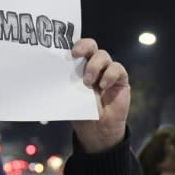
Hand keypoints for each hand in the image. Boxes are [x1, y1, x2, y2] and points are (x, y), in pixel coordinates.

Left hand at [70, 38, 129, 152]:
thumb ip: (66, 82)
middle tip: (76, 54)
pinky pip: (117, 68)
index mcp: (79, 67)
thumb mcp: (70, 95)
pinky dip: (109, 75)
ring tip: (88, 82)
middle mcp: (94, 65)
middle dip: (84, 46)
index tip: (68, 52)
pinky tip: (104, 86)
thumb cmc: (82, 111)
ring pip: (103, 55)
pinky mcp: (120, 79)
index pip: (77, 48)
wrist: (97, 129)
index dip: (74, 44)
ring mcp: (107, 71)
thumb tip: (53, 72)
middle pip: (91, 45)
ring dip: (94, 66)